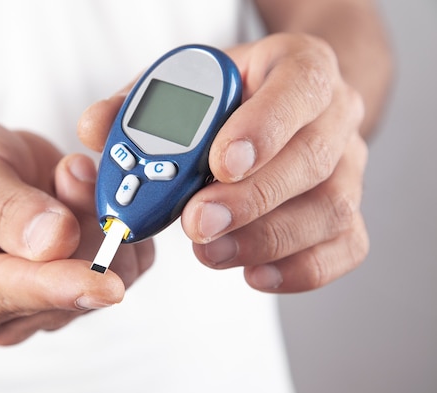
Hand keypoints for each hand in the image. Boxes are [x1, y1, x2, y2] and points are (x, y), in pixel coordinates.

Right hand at [0, 121, 153, 344]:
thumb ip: (10, 210)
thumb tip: (56, 241)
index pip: (24, 297)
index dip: (69, 286)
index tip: (106, 282)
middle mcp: (11, 310)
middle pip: (80, 289)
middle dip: (85, 224)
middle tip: (67, 176)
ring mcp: (54, 301)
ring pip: (114, 274)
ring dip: (100, 216)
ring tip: (64, 182)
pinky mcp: (88, 282)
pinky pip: (132, 260)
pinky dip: (116, 220)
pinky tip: (80, 197)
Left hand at [79, 34, 367, 292]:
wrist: (283, 111)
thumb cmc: (232, 98)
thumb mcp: (187, 84)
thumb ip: (139, 105)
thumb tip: (94, 129)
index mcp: (298, 66)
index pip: (300, 85)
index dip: (264, 127)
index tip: (221, 163)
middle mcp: (334, 115)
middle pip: (314, 158)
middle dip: (251, 198)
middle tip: (197, 222)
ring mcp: (350, 166)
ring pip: (331, 209)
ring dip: (266, 240)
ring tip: (211, 254)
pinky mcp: (348, 211)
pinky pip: (345, 246)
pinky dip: (301, 269)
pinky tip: (254, 273)